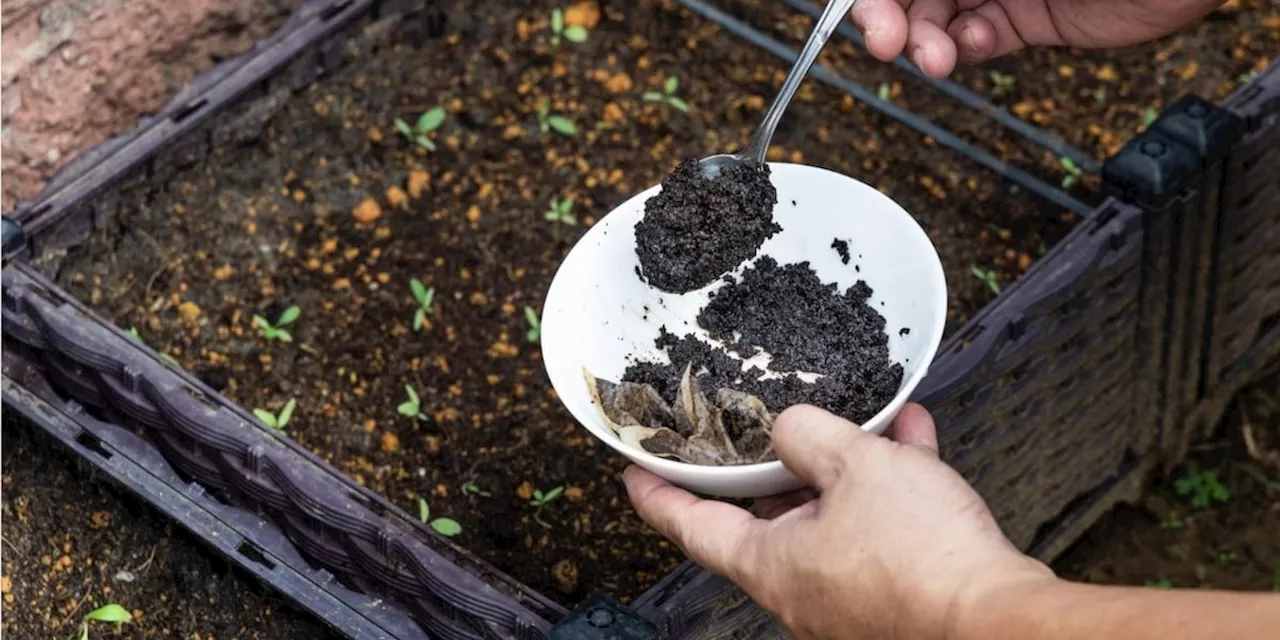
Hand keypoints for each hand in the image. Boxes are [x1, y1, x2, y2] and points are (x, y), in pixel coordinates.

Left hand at [624, 403, 1053, 639]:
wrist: (1000, 623)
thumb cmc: (922, 558)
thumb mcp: (853, 465)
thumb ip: (807, 434)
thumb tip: (788, 428)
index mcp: (771, 565)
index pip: (692, 527)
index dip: (658, 495)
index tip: (633, 474)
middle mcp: (802, 590)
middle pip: (769, 520)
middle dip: (778, 469)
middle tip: (772, 430)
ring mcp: (849, 599)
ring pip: (834, 518)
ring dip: (849, 467)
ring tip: (869, 421)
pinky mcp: (896, 599)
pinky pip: (882, 532)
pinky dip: (892, 488)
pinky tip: (915, 442)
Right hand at [847, 0, 1227, 78]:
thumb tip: (894, 0)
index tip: (855, 11)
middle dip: (887, 16)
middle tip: (884, 41)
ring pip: (934, 17)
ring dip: (924, 41)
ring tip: (935, 58)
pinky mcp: (1027, 17)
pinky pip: (976, 39)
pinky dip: (965, 48)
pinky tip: (972, 44)